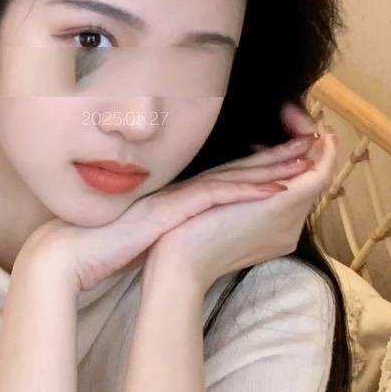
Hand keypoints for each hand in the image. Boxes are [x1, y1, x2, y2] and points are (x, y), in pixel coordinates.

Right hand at [23, 109, 326, 293]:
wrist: (76, 252)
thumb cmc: (106, 247)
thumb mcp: (149, 233)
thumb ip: (170, 225)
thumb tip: (186, 230)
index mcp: (182, 195)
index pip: (230, 175)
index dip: (263, 162)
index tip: (292, 155)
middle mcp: (185, 189)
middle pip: (242, 167)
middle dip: (280, 153)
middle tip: (314, 139)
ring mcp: (180, 196)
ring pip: (237, 175)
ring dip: (275, 164)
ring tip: (308, 154)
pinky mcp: (175, 208)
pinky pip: (220, 194)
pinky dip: (250, 189)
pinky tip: (276, 185)